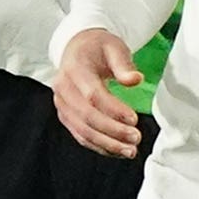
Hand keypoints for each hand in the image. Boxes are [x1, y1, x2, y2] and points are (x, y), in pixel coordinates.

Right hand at [51, 28, 142, 158]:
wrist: (78, 49)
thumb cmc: (99, 48)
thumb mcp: (114, 47)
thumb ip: (124, 64)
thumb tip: (136, 80)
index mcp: (74, 70)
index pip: (93, 95)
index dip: (113, 109)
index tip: (134, 119)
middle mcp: (63, 89)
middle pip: (87, 116)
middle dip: (112, 131)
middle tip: (136, 138)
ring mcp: (62, 105)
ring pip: (82, 130)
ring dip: (107, 144)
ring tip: (130, 151)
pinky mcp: (66, 116)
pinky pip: (80, 135)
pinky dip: (99, 145)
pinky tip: (117, 151)